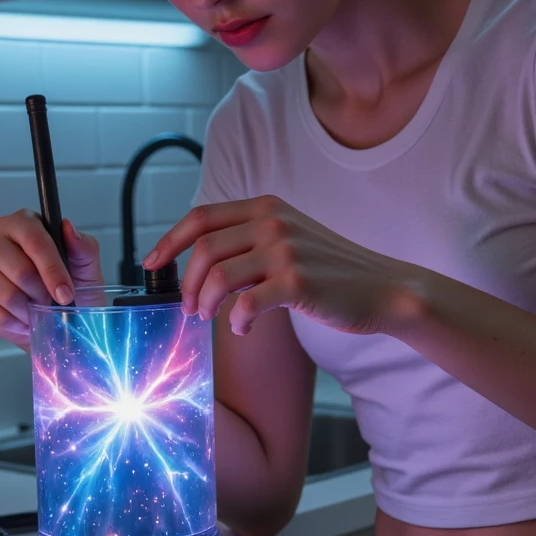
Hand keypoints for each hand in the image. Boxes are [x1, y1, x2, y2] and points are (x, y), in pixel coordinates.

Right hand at [0, 211, 103, 350]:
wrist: (58, 320)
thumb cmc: (71, 288)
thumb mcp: (86, 267)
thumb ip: (83, 246)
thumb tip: (68, 228)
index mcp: (23, 223)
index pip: (34, 240)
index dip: (52, 269)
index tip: (65, 293)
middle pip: (20, 270)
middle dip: (43, 294)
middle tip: (52, 302)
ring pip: (8, 295)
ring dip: (31, 311)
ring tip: (39, 311)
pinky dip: (18, 324)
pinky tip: (25, 320)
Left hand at [142, 195, 412, 337]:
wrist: (384, 288)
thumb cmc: (332, 271)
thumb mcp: (290, 238)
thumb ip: (251, 239)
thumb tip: (202, 263)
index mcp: (266, 207)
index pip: (201, 217)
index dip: (169, 240)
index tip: (152, 264)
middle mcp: (273, 222)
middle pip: (204, 250)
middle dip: (186, 283)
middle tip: (190, 308)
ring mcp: (286, 250)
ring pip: (218, 276)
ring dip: (205, 303)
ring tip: (209, 318)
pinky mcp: (298, 282)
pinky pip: (247, 304)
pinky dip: (236, 321)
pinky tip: (243, 328)